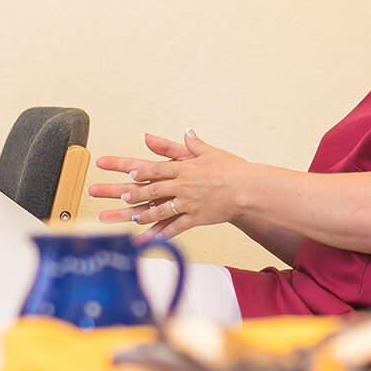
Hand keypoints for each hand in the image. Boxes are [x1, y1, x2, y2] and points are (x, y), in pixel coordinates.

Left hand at [86, 130, 247, 242]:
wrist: (248, 189)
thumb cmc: (232, 169)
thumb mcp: (211, 152)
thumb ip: (194, 143)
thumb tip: (187, 131)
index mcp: (185, 168)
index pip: (157, 168)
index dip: (141, 172)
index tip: (130, 175)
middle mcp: (183, 186)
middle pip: (153, 189)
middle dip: (135, 194)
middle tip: (123, 197)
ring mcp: (188, 203)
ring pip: (161, 210)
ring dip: (145, 214)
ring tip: (134, 218)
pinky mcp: (196, 218)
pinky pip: (175, 228)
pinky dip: (162, 234)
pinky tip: (152, 239)